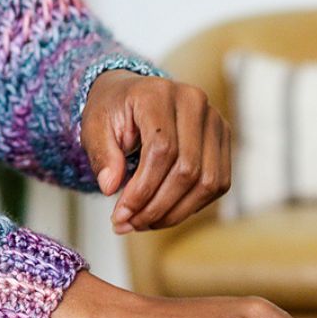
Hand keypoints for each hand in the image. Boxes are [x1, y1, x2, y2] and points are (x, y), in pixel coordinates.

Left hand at [81, 70, 231, 233]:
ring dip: (175, 212)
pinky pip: (218, 184)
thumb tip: (110, 187)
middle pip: (187, 169)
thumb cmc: (113, 112)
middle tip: (130, 224)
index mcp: (158, 93)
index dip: (142, 189)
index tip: (121, 213)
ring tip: (145, 223)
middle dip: (156, 206)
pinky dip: (192, 206)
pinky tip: (165, 213)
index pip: (162, 150)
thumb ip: (101, 155)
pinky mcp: (222, 139)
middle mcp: (193, 101)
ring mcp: (214, 120)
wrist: (132, 97)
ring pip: (207, 181)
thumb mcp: (94, 128)